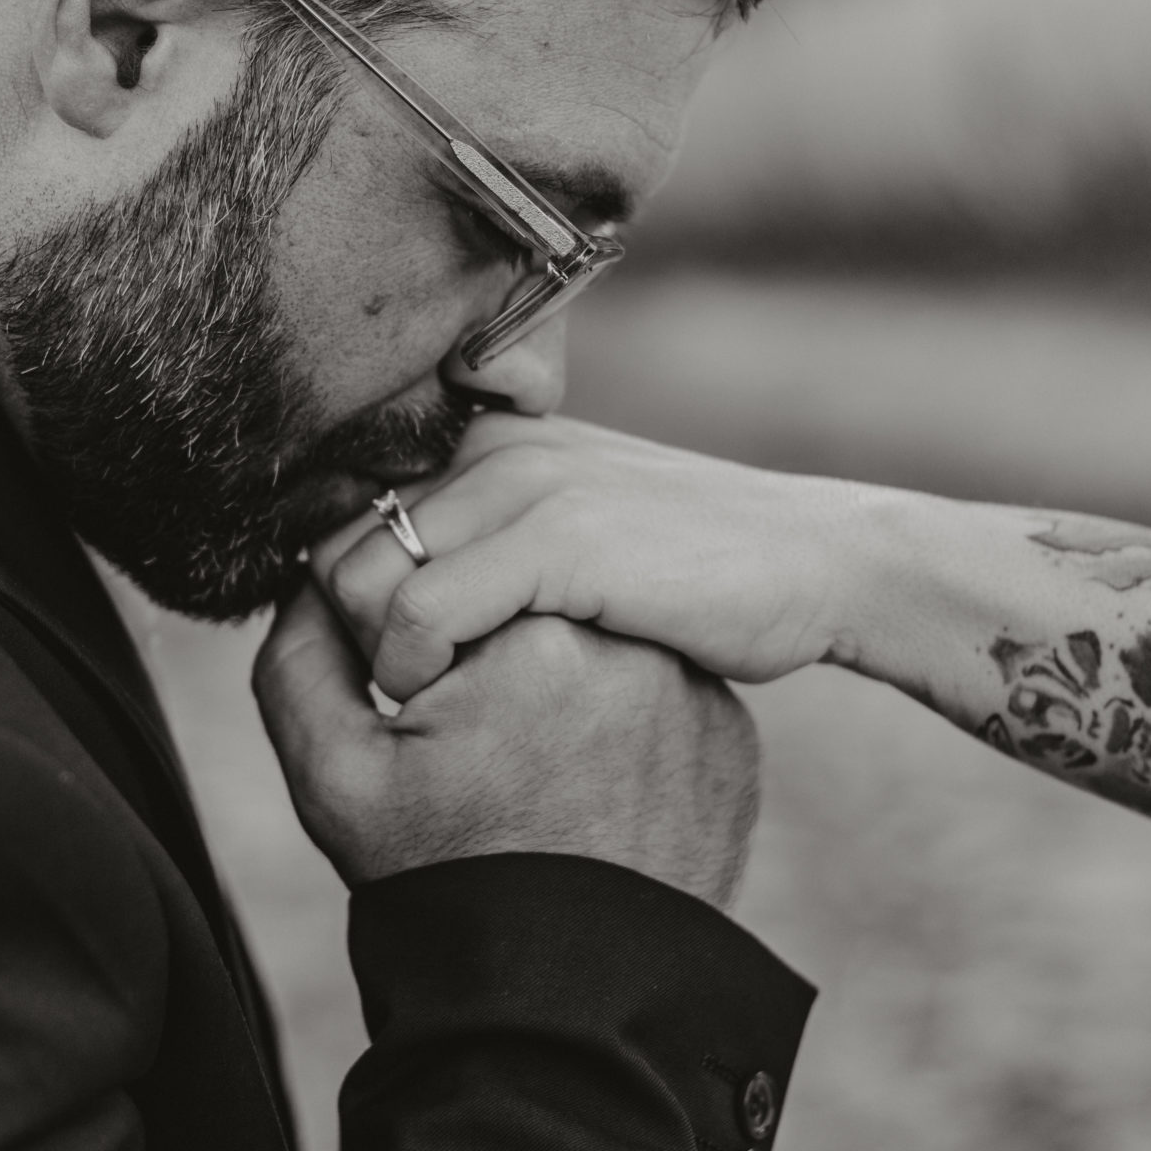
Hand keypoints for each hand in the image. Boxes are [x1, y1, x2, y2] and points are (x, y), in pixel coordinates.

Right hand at [254, 580, 758, 905]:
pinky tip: (587, 791)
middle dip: (486, 664)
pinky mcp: (726, 734)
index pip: (444, 587)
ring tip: (532, 775)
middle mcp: (632, 641)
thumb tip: (318, 571)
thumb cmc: (443, 880)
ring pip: (595, 645)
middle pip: (524, 608)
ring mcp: (694, 688)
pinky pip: (655, 697)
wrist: (566, 999)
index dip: (408, 656)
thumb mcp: (333, 775)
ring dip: (556, 685)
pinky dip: (618, 728)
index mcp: (530, 632)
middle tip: (476, 755)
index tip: (417, 722)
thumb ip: (300, 653)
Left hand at [314, 412, 875, 701]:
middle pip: (333, 550)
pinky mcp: (555, 539)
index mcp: (490, 441)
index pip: (346, 517)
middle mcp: (491, 447)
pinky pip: (419, 613)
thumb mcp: (581, 536)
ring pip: (361, 580)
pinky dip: (414, 674)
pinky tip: (450, 708)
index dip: (343, 605)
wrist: (817, 564)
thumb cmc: (699, 574)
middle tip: (396, 701)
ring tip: (423, 708)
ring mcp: (522, 485)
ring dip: (374, 662)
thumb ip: (498, 543)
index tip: (379, 669)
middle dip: (346, 638)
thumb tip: (402, 600)